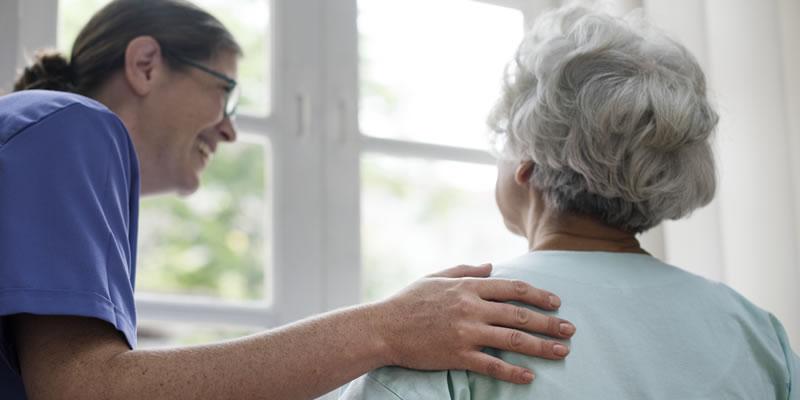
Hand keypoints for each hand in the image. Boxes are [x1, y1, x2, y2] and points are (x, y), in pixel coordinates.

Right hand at [372, 263, 574, 383]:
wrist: (383, 327)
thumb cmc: (407, 301)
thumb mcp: (436, 277)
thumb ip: (465, 270)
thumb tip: (491, 266)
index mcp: (468, 287)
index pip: (513, 288)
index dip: (539, 295)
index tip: (556, 302)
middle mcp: (471, 307)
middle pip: (520, 314)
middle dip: (549, 322)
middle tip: (570, 329)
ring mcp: (466, 332)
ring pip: (513, 339)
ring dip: (541, 346)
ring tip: (562, 351)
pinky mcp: (458, 354)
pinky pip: (492, 364)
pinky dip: (513, 372)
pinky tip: (529, 376)